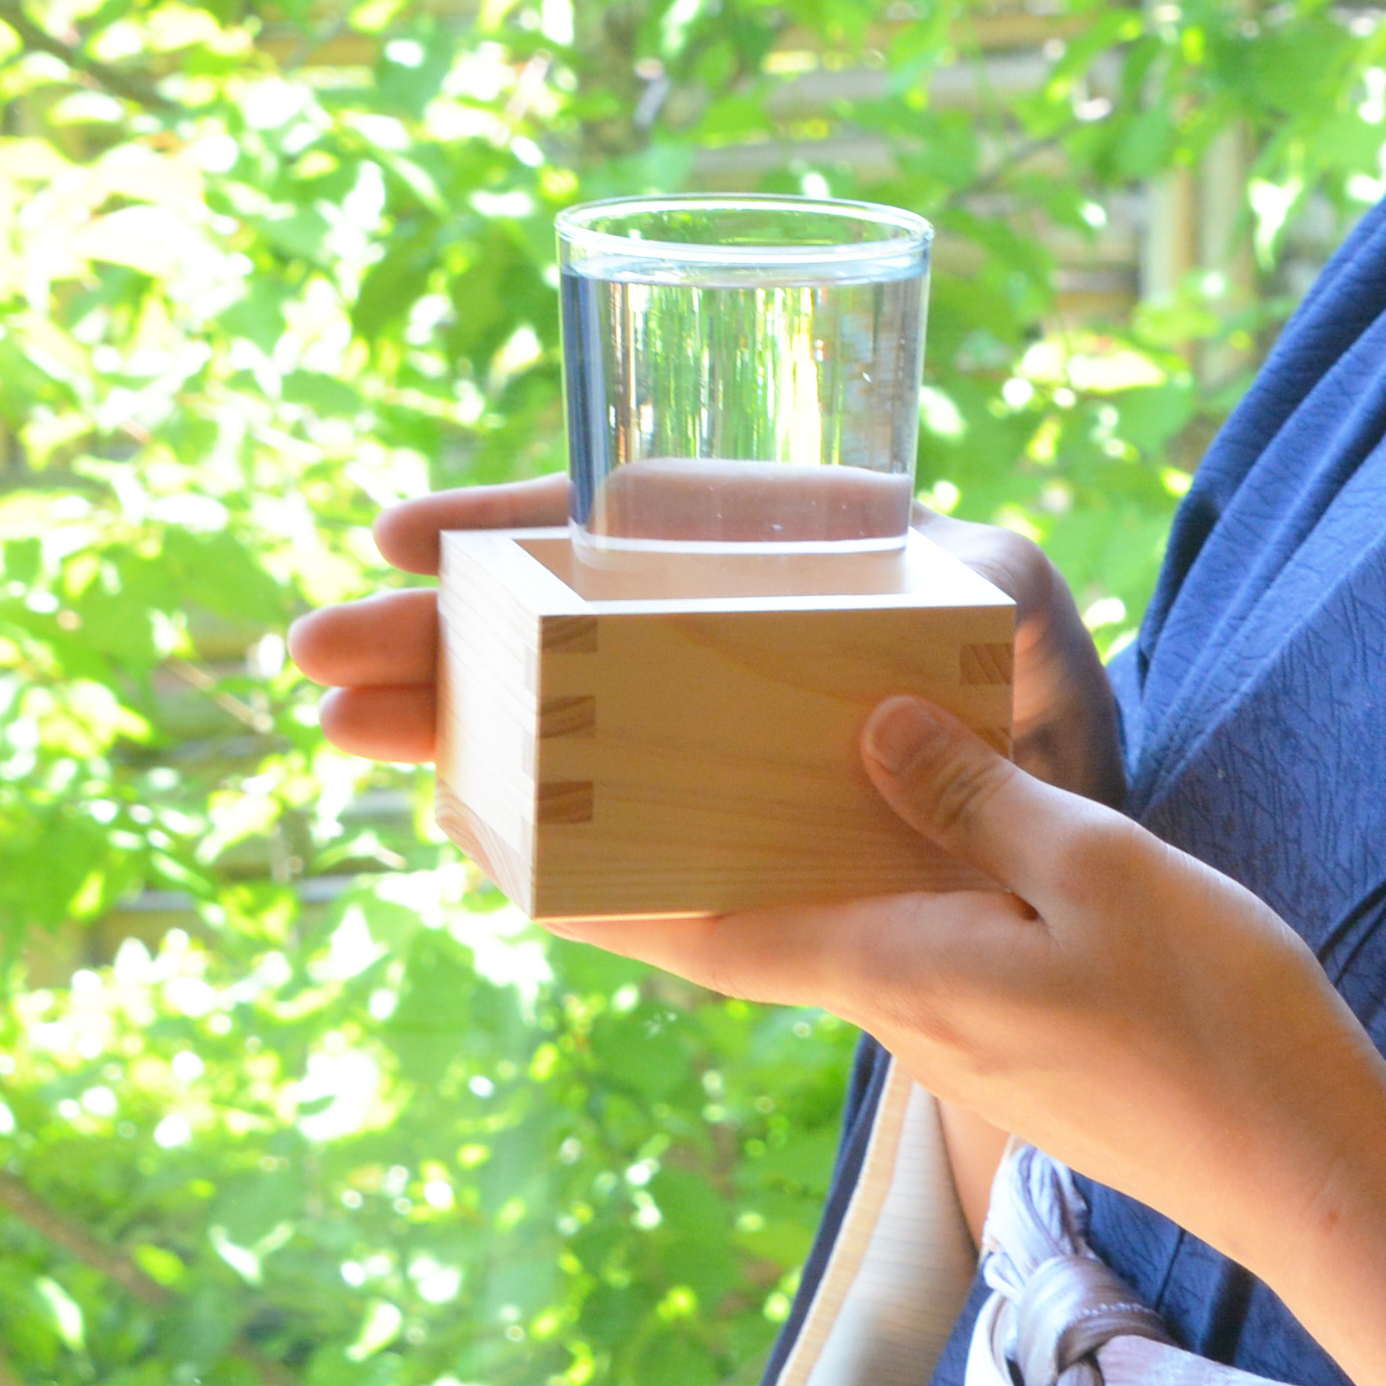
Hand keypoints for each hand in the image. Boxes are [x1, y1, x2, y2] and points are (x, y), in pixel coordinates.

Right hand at [278, 489, 1125, 806]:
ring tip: (343, 727)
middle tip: (315, 652)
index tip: (403, 535)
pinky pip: (603, 850)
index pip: (609, 529)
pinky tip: (459, 831)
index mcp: (758, 570)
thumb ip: (1002, 591)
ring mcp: (695, 761)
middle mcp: (707, 654)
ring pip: (544, 734)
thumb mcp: (1023, 612)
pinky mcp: (712, 860)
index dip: (507, 525)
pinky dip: (531, 844)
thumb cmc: (1045, 697)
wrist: (1069, 845)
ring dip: (443, 728)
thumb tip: (966, 606)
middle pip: (545, 632)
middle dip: (430, 637)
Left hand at [580, 703, 1385, 1385]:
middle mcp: (899, 1012)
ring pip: (817, 941)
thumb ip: (977, 798)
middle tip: (573, 793)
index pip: (700, 932)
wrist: (1306, 1172)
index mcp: (897, 968)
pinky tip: (874, 834)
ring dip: (747, 875)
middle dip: (647, 871)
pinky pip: (893, 950)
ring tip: (701, 788)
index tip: (496, 844)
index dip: (591, 890)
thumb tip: (867, 723)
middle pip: (738, 935)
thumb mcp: (1099, 870)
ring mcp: (955, 1038)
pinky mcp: (1010, 1042)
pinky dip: (846, 890)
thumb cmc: (1214, 1023)